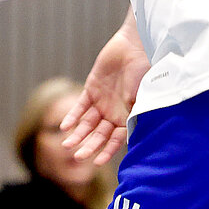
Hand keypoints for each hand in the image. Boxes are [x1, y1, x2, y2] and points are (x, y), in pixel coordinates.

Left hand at [62, 19, 148, 164]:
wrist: (134, 46)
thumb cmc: (143, 70)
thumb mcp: (141, 95)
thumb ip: (133, 114)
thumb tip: (128, 134)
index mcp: (129, 116)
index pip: (116, 139)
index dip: (107, 151)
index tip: (97, 162)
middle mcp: (115, 112)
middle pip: (99, 134)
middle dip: (89, 146)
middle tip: (77, 157)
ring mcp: (102, 102)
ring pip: (87, 123)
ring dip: (77, 134)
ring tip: (66, 145)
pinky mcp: (92, 89)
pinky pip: (80, 107)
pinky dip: (72, 116)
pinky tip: (65, 126)